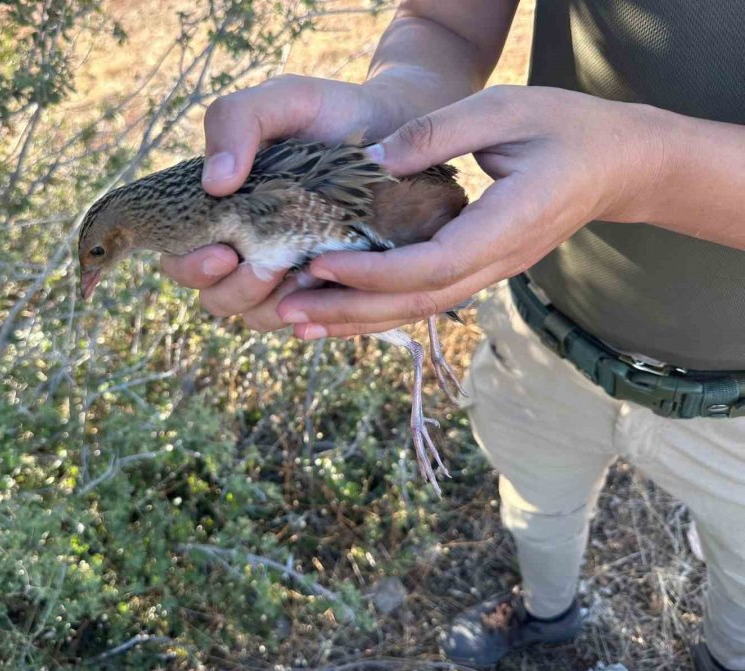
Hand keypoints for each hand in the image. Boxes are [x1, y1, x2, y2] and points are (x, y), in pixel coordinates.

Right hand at [161, 74, 400, 331]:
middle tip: (267, 266)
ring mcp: (286, 274)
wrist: (397, 125)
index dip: (190, 265)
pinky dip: (314, 312)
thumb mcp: (281, 102)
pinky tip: (330, 288)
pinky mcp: (326, 288)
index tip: (223, 252)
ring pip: (258, 317)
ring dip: (273, 305)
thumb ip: (236, 121)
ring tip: (304, 274)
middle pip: (216, 299)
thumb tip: (213, 182)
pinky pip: (309, 319)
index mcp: (220, 213)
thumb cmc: (329, 113)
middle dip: (235, 290)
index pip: (180, 257)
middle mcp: (246, 250)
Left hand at [276, 85, 663, 337]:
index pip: (431, 265)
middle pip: (417, 302)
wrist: (618, 164)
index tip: (320, 264)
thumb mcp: (505, 109)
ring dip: (359, 320)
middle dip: (352, 310)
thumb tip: (372, 162)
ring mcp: (490, 271)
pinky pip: (425, 298)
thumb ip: (439, 133)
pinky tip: (342, 312)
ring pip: (419, 310)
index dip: (374, 272)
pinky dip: (382, 309)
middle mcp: (497, 261)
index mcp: (506, 224)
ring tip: (300, 323)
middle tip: (290, 311)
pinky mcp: (480, 268)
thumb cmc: (566, 128)